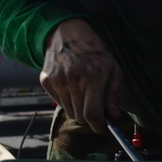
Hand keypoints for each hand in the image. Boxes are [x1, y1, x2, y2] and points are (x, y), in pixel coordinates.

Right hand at [40, 18, 123, 133]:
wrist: (68, 34)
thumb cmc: (95, 52)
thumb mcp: (113, 68)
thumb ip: (113, 94)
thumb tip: (115, 117)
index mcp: (93, 76)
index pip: (92, 113)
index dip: (97, 125)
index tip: (101, 127)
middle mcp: (74, 79)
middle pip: (80, 116)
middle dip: (89, 118)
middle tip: (94, 108)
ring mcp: (58, 80)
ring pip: (69, 111)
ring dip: (78, 109)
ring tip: (83, 92)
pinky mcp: (46, 80)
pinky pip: (58, 103)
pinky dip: (66, 101)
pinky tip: (71, 86)